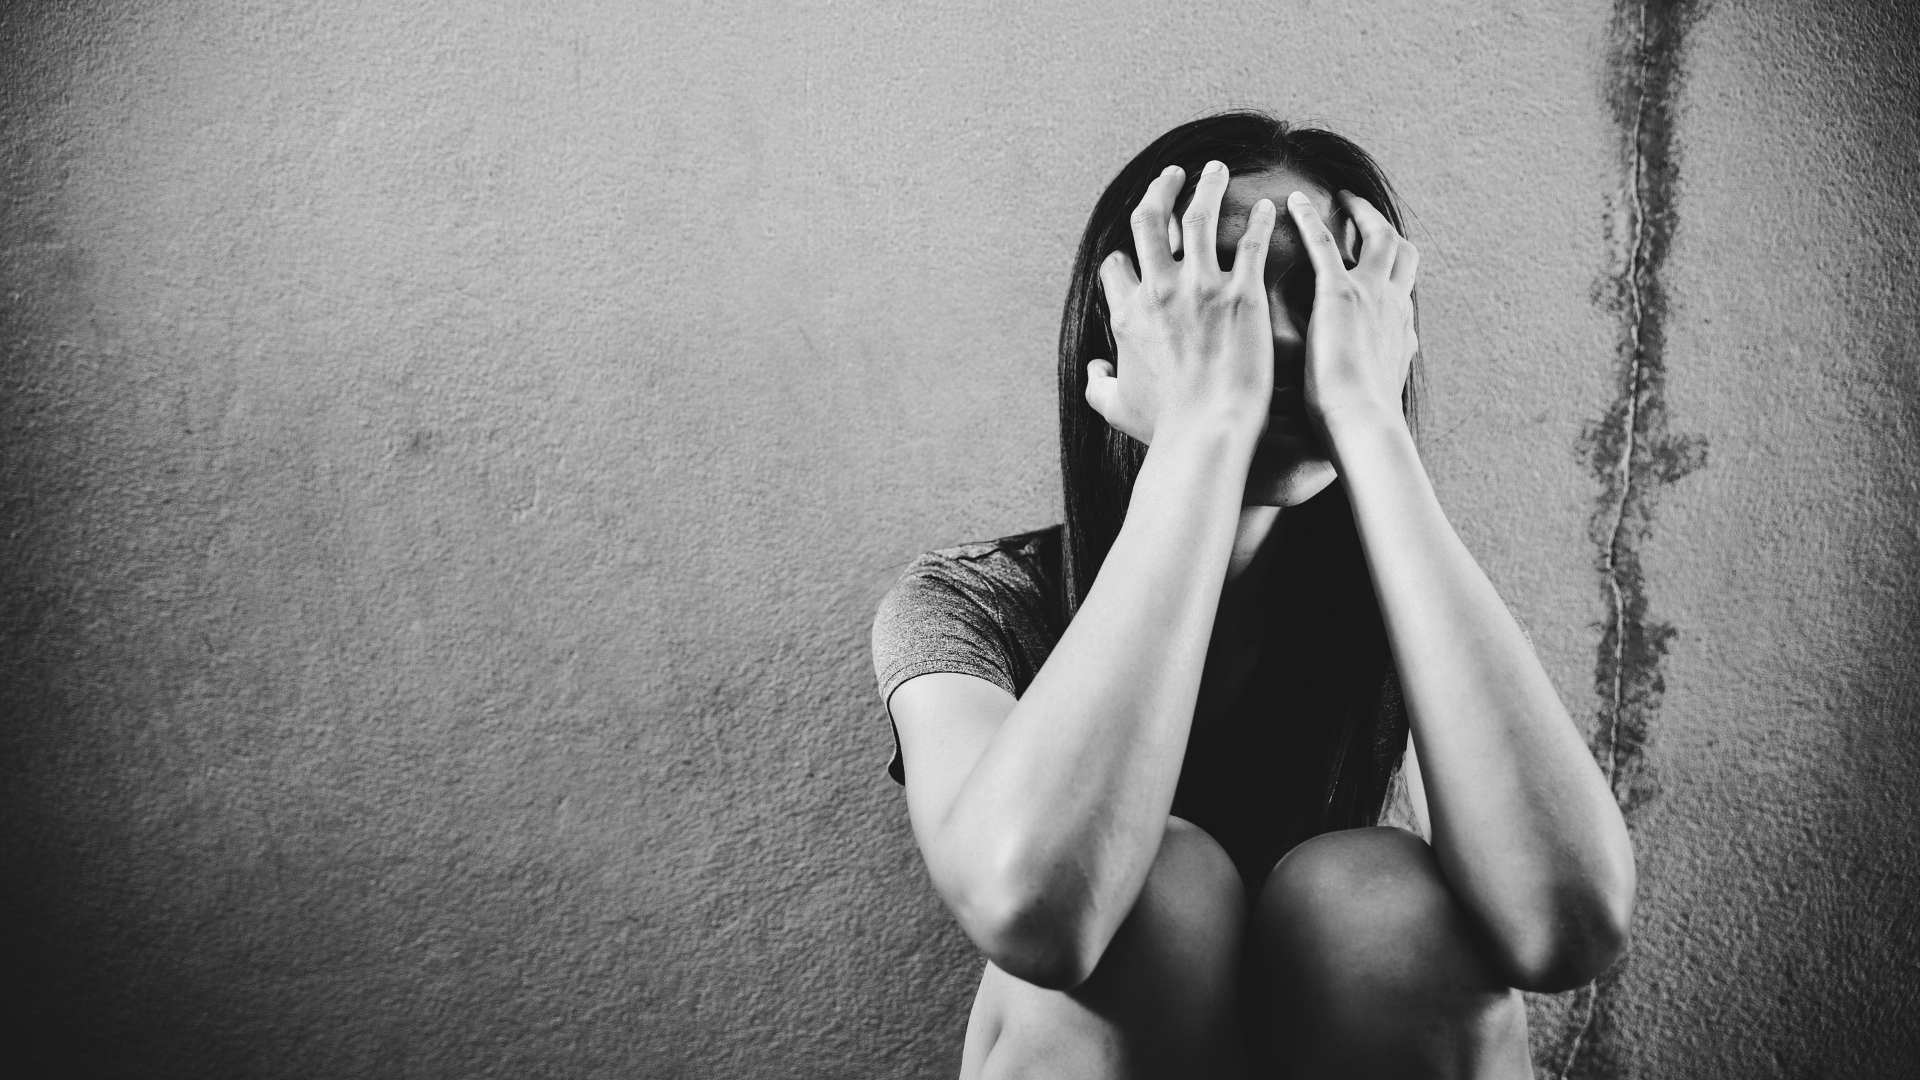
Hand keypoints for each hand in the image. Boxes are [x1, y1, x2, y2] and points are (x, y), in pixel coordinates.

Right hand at [1085, 161, 1278, 447]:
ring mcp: (1201, 288)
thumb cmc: (1164, 426)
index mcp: (1128, 313)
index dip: (1126, 255)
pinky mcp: (1242, 295)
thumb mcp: (1115, 407)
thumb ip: (1097, 385)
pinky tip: (1269, 207)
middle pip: (1150, 221)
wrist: (1206, 432)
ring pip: (1199, 217)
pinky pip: (1251, 243)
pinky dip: (1260, 220)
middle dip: (1160, 191)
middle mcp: (1159, 290)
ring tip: (1216, 170)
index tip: (1138, 250)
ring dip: (1207, 186)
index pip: (1117, 264)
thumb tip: (1094, 371)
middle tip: (1173, 176)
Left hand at [1285, 190, 1419, 432]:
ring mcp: (1372, 295)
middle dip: (1384, 227)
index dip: (1393, 270)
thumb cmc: (1361, 422)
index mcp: (1401, 328)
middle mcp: (1394, 304)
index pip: (1403, 287)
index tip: (1378, 260)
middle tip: (1362, 211)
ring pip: (1378, 236)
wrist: (1362, 425)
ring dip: (1360, 212)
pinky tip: (1293, 202)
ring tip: (1341, 198)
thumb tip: (1380, 382)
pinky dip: (1311, 219)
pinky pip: (1325, 243)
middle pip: (1403, 252)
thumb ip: (1377, 375)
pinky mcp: (1341, 293)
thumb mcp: (1376, 392)